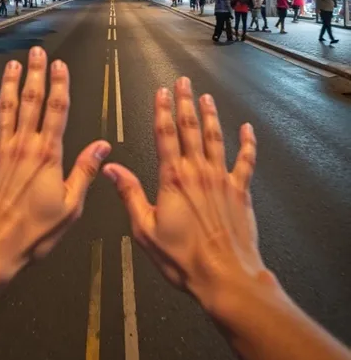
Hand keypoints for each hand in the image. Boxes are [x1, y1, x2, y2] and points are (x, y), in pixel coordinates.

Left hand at [0, 47, 110, 285]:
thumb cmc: (33, 232)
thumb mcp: (71, 206)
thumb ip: (85, 172)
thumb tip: (102, 147)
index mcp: (48, 155)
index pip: (56, 111)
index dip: (59, 85)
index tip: (60, 66)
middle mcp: (23, 146)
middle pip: (31, 101)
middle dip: (35, 74)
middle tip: (37, 53)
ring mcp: (0, 151)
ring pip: (5, 108)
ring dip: (10, 84)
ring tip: (13, 64)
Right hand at [104, 78, 265, 318]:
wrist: (224, 277)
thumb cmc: (184, 259)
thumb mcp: (145, 230)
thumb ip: (130, 195)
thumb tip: (112, 169)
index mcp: (173, 180)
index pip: (166, 135)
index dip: (162, 110)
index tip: (160, 92)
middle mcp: (198, 173)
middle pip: (190, 128)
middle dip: (185, 102)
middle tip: (183, 82)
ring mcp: (222, 179)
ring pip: (215, 138)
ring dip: (210, 115)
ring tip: (206, 97)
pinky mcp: (240, 191)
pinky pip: (246, 161)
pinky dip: (247, 143)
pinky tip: (247, 129)